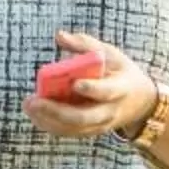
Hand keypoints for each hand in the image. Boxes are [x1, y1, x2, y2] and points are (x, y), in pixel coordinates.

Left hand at [24, 28, 158, 139]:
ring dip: (48, 119)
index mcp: (121, 88)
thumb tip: (59, 36)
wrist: (140, 101)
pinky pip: (69, 132)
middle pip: (84, 117)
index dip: (92, 89)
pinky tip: (34, 114)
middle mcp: (111, 111)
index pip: (107, 92)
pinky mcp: (91, 131)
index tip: (75, 83)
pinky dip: (50, 125)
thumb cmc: (119, 71)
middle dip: (57, 111)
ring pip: (73, 128)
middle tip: (34, 101)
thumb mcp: (110, 54)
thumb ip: (85, 45)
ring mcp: (101, 125)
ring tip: (29, 105)